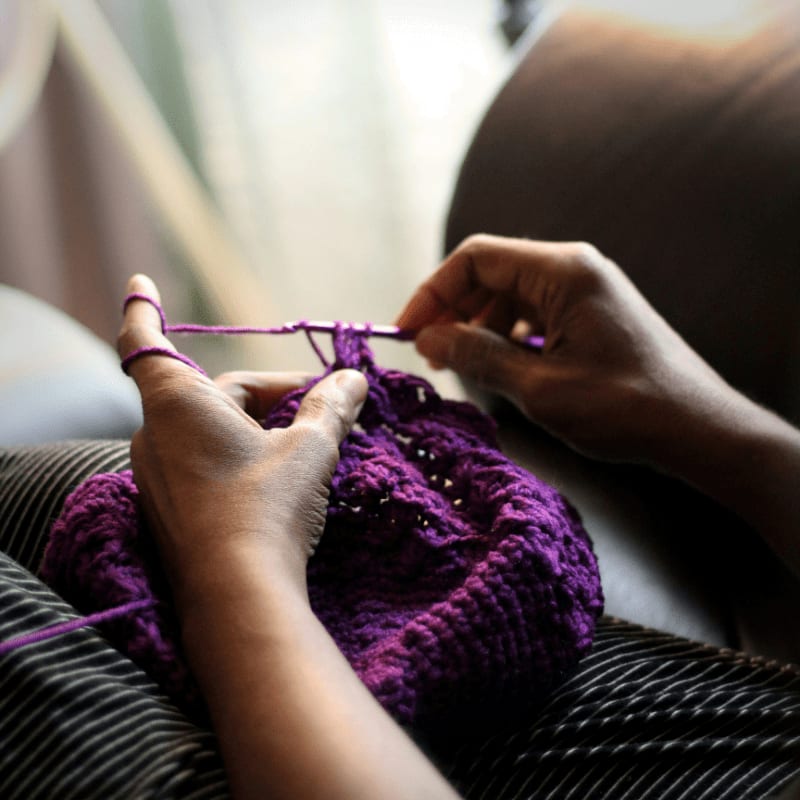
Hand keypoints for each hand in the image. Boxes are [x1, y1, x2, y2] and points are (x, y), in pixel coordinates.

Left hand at [118, 274, 367, 608]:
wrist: (239, 595)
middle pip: (215, 393)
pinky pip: (205, 464)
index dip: (144, 309)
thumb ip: (331, 407)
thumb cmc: (268, 507)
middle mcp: (157, 436)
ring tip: (311, 444)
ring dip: (260, 427)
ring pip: (213, 431)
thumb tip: (353, 378)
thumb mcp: (310, 449)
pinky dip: (241, 457)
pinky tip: (282, 478)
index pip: (148, 342)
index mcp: (179, 404)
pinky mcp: (172, 510)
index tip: (141, 282)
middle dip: (270, 394)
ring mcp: (159, 478)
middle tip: (323, 406)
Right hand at [396, 234, 731, 463]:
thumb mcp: (539, 387)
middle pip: (491, 272)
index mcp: (562, 271)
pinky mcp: (592, 312)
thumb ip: (478, 356)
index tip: (407, 331)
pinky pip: (535, 312)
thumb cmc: (624, 407)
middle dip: (453, 310)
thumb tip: (427, 338)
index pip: (476, 258)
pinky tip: (502, 367)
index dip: (433, 292)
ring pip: (510, 294)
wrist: (697, 428)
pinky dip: (508, 335)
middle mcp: (574, 267)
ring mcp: (586, 289)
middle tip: (431, 356)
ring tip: (461, 367)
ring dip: (479, 326)